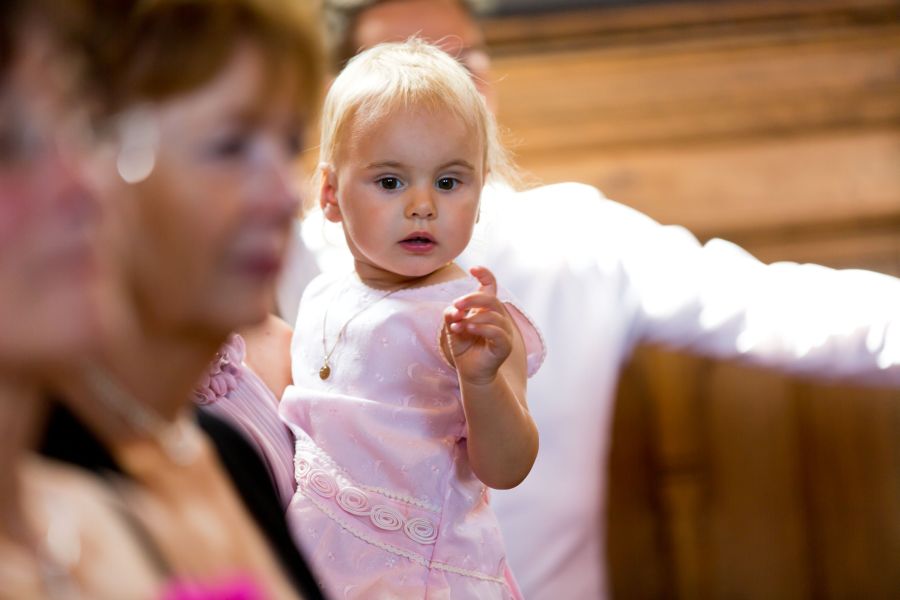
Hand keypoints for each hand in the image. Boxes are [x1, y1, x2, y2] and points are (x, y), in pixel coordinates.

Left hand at [443, 266, 513, 384]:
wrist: (471, 372)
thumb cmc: (464, 347)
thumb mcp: (452, 326)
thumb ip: (451, 314)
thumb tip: (455, 309)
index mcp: (486, 309)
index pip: (490, 286)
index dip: (484, 274)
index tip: (473, 269)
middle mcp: (498, 317)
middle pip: (490, 298)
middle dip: (472, 299)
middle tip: (456, 305)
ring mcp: (504, 330)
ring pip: (492, 315)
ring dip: (472, 318)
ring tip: (457, 326)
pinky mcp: (505, 345)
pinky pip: (496, 331)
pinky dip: (480, 328)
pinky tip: (467, 329)